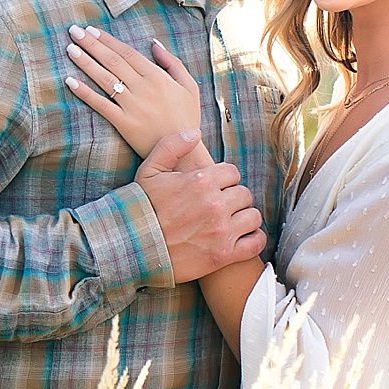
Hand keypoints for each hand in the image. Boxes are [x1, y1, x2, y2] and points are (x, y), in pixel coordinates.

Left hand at [65, 25, 205, 157]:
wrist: (184, 153)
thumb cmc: (186, 119)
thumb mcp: (189, 86)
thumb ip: (172, 63)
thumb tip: (154, 43)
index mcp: (158, 77)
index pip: (127, 52)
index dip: (108, 40)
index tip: (92, 30)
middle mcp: (143, 88)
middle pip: (113, 61)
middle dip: (92, 44)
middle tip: (74, 31)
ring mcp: (133, 106)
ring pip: (105, 79)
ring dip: (85, 62)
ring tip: (70, 49)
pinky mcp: (125, 124)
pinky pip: (101, 105)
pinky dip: (85, 93)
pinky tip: (71, 82)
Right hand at [136, 133, 266, 283]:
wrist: (133, 248)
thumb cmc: (141, 208)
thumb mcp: (150, 170)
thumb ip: (172, 145)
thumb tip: (195, 133)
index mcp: (201, 181)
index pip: (232, 172)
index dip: (224, 179)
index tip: (214, 187)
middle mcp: (215, 204)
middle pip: (244, 194)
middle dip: (233, 197)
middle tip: (221, 205)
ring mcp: (221, 231)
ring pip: (253, 216)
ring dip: (244, 218)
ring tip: (232, 221)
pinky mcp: (223, 255)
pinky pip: (255, 244)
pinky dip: (254, 240)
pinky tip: (243, 238)